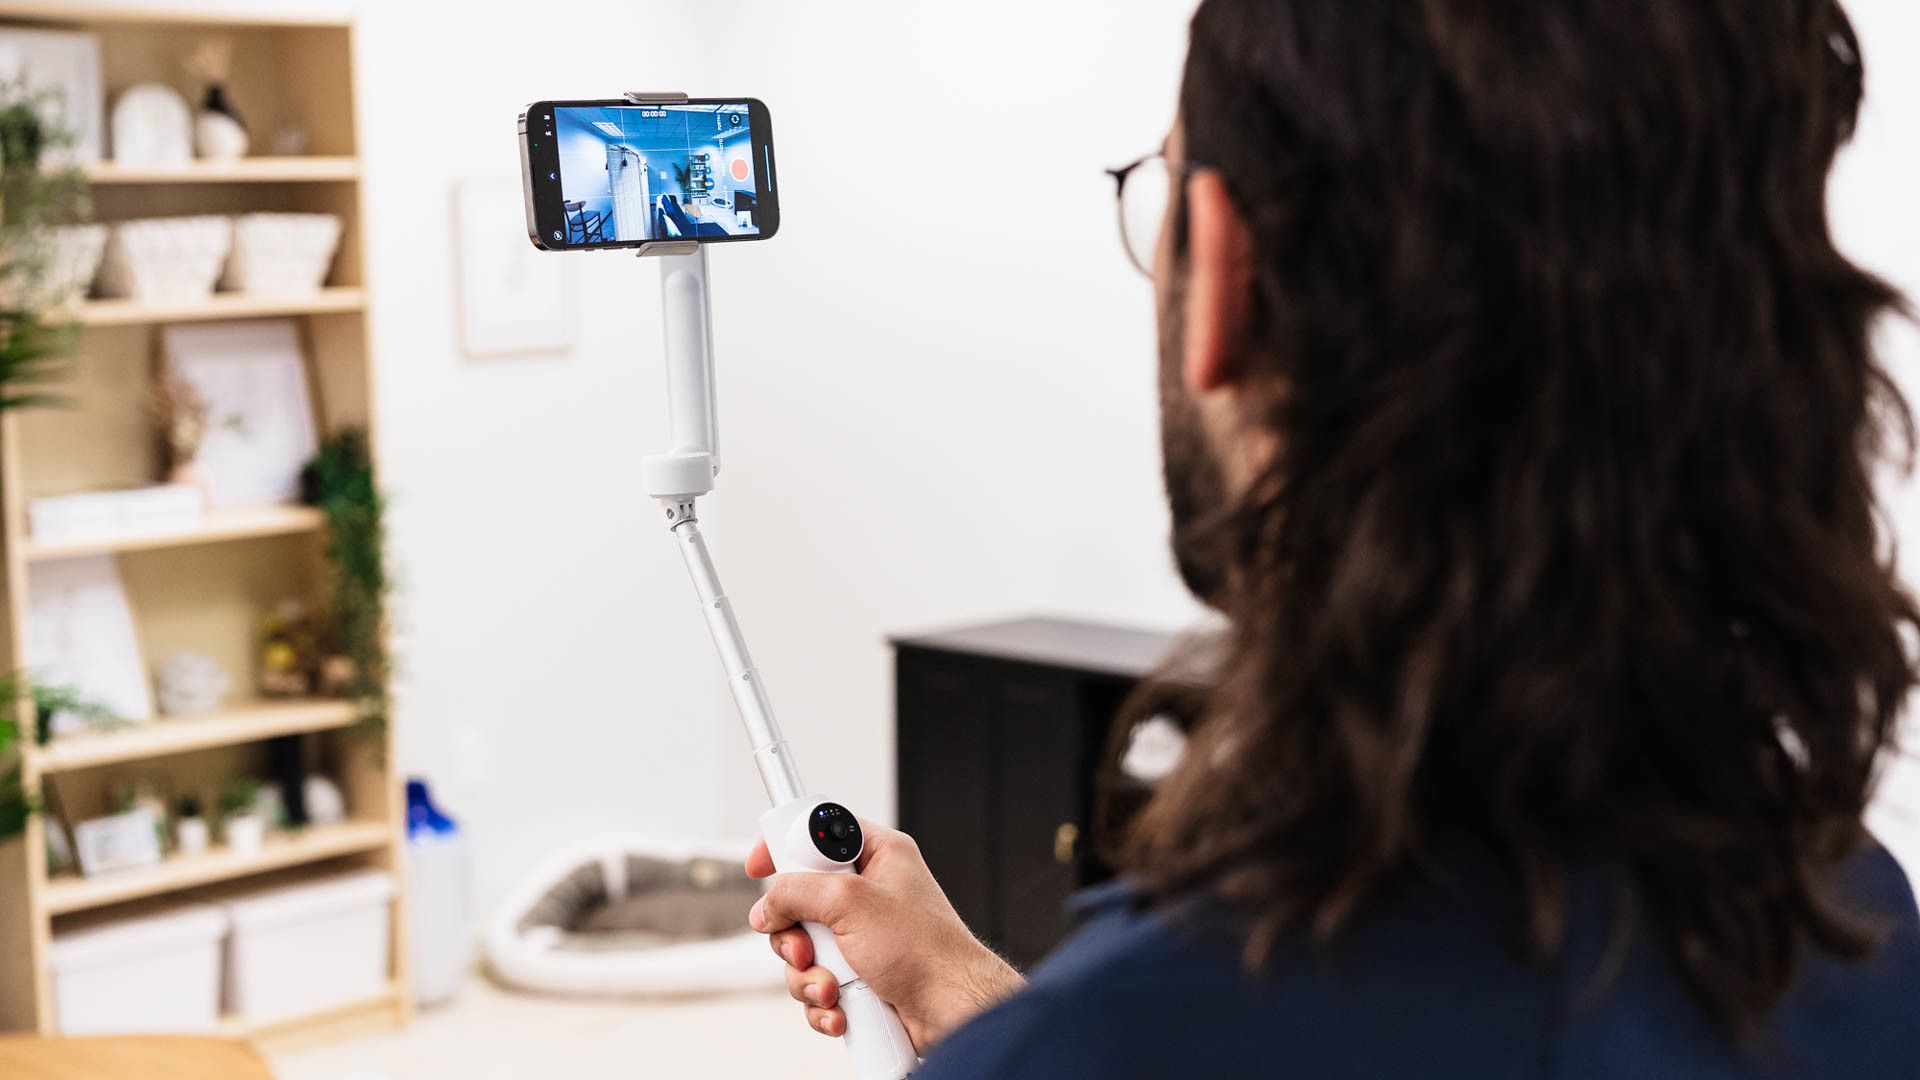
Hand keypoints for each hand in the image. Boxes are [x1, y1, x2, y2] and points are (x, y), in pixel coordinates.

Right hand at [747, 821, 1023, 1052]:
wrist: (952, 1010)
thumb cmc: (924, 950)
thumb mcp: (852, 902)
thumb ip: (798, 892)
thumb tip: (767, 907)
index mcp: (878, 856)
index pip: (820, 835)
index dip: (785, 847)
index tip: (759, 866)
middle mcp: (870, 894)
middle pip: (800, 901)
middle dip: (793, 935)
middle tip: (804, 948)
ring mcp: (863, 937)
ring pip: (804, 949)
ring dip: (807, 976)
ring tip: (831, 988)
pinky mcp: (860, 976)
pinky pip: (818, 984)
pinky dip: (822, 1001)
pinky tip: (839, 1011)